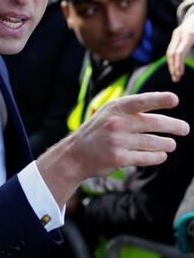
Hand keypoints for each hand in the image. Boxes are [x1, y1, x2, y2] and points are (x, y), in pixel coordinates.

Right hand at [37, 92, 189, 206]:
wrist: (75, 154)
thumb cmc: (98, 131)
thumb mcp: (109, 113)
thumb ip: (131, 109)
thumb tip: (163, 107)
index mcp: (115, 108)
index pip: (141, 101)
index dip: (159, 99)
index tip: (174, 99)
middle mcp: (117, 123)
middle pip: (153, 124)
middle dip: (174, 126)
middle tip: (185, 129)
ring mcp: (117, 141)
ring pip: (153, 143)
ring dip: (166, 144)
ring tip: (171, 144)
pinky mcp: (118, 158)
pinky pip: (146, 158)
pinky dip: (157, 157)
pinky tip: (161, 155)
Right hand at [167, 12, 193, 81]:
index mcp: (188, 35)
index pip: (179, 52)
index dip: (179, 64)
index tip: (180, 75)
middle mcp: (179, 34)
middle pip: (171, 53)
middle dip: (173, 67)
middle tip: (176, 79)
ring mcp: (176, 34)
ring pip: (169, 52)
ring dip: (171, 65)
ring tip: (175, 77)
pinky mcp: (175, 35)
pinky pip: (171, 50)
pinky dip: (172, 60)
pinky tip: (175, 69)